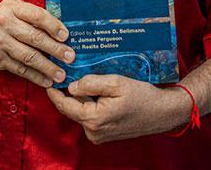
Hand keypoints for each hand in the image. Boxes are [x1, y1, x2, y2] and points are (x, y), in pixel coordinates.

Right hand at [0, 0, 74, 86]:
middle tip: (70, 57)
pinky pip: (20, 70)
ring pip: (29, 57)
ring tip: (61, 74)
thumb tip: (59, 28)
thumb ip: (31, 15)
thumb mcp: (11, 8)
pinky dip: (35, 76)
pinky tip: (47, 81)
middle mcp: (4, 24)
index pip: (37, 16)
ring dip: (47, 67)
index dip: (53, 26)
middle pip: (35, 38)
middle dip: (55, 49)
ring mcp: (0, 43)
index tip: (66, 36)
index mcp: (11, 8)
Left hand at [46, 75, 190, 143]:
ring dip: (80, 99)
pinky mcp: (104, 135)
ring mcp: (99, 135)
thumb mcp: (116, 83)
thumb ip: (91, 83)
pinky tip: (97, 93)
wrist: (162, 113)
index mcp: (93, 119)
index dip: (54, 92)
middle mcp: (93, 132)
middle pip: (71, 109)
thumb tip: (71, 86)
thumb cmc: (142, 96)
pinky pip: (90, 118)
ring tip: (84, 80)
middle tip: (65, 74)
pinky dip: (90, 105)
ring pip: (81, 113)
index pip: (64, 105)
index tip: (48, 79)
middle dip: (67, 93)